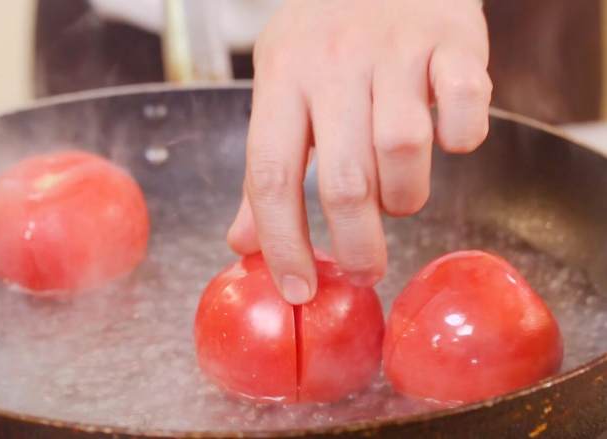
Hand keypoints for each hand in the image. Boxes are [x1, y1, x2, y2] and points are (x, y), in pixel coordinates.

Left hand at [228, 0, 490, 303]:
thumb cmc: (327, 36)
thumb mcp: (281, 90)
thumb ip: (266, 168)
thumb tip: (243, 243)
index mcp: (282, 78)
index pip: (272, 176)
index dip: (283, 243)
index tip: (298, 290)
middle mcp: (333, 62)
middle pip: (343, 179)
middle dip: (356, 243)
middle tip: (364, 269)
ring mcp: (394, 48)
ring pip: (402, 149)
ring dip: (405, 196)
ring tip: (398, 197)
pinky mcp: (452, 40)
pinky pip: (462, 105)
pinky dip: (461, 138)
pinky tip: (448, 142)